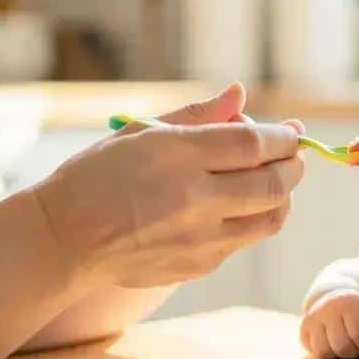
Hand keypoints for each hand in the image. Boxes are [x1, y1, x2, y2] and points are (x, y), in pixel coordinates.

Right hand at [32, 84, 305, 287]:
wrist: (64, 238)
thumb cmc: (98, 174)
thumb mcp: (141, 132)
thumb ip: (198, 115)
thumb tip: (240, 94)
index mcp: (177, 156)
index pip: (254, 144)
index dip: (283, 138)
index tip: (291, 133)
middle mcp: (194, 198)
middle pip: (274, 183)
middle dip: (294, 166)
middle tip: (293, 156)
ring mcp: (200, 237)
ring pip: (271, 219)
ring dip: (283, 197)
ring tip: (274, 183)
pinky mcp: (199, 265)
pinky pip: (244, 240)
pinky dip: (252, 220)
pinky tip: (238, 206)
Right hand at [301, 289, 358, 358]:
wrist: (333, 300)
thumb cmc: (358, 313)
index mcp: (348, 303)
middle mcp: (327, 309)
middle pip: (342, 347)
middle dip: (353, 353)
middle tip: (357, 348)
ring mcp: (312, 320)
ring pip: (325, 353)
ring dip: (338, 357)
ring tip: (345, 348)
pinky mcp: (303, 331)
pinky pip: (314, 354)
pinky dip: (326, 356)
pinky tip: (334, 348)